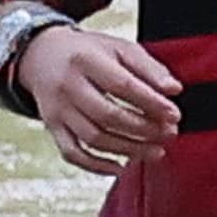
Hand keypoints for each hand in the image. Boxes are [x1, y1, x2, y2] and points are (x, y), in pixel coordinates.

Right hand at [23, 24, 183, 174]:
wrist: (42, 56)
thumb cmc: (90, 52)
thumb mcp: (119, 48)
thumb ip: (148, 67)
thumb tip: (174, 90)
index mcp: (86, 60)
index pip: (122, 85)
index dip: (151, 103)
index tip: (174, 115)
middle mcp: (68, 86)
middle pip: (107, 115)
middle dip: (143, 129)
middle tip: (169, 134)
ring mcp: (57, 110)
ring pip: (93, 138)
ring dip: (128, 149)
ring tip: (155, 151)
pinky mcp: (52, 127)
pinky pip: (72, 153)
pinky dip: (96, 165)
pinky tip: (121, 168)